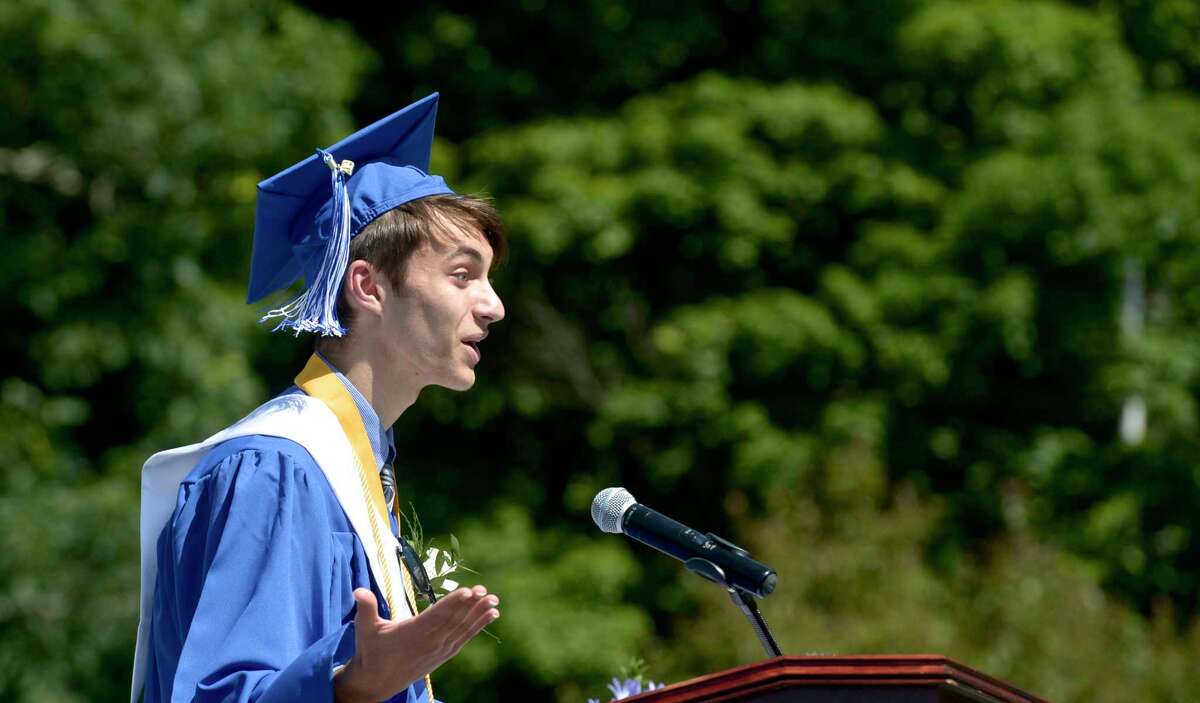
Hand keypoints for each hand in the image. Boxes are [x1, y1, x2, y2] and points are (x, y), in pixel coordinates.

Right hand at [334, 585, 499, 702]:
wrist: (376, 682)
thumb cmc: (370, 651)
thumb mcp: (365, 628)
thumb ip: (366, 607)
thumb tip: (358, 590)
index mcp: (412, 633)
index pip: (436, 615)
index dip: (453, 603)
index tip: (468, 591)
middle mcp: (429, 642)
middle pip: (453, 621)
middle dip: (471, 605)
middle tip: (485, 591)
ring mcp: (439, 650)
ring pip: (462, 629)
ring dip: (479, 614)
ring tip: (494, 601)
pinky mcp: (443, 654)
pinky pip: (464, 638)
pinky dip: (478, 626)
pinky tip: (491, 615)